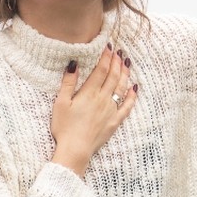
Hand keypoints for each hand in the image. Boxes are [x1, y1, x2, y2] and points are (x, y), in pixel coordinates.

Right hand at [50, 46, 136, 174]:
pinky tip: (135, 87)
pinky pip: (127, 106)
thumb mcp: (61, 103)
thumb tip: (74, 63)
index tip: (109, 47)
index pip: (101, 70)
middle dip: (117, 62)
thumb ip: (68, 83)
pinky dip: (132, 96)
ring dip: (125, 74)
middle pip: (113, 76)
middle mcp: (103, 99)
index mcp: (89, 93)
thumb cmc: (64, 127)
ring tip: (127, 63)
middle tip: (119, 52)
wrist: (76, 149)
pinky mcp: (115, 121)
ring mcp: (111, 110)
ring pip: (122, 88)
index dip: (106, 57)